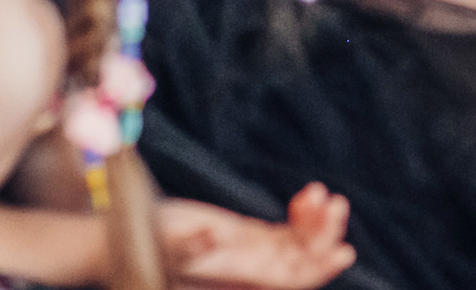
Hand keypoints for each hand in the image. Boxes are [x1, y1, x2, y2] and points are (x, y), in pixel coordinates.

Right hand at [160, 187, 352, 288]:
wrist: (132, 243)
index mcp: (240, 281)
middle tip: (335, 204)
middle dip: (323, 237)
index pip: (290, 281)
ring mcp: (253, 254)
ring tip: (323, 194)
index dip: (317, 269)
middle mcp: (252, 272)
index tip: (344, 251)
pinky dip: (302, 214)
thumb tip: (212, 235)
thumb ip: (190, 246)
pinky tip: (310, 194)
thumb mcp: (168, 247)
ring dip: (316, 222)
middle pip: (302, 262)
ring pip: (299, 244)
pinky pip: (286, 230)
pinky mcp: (248, 237)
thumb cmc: (147, 248)